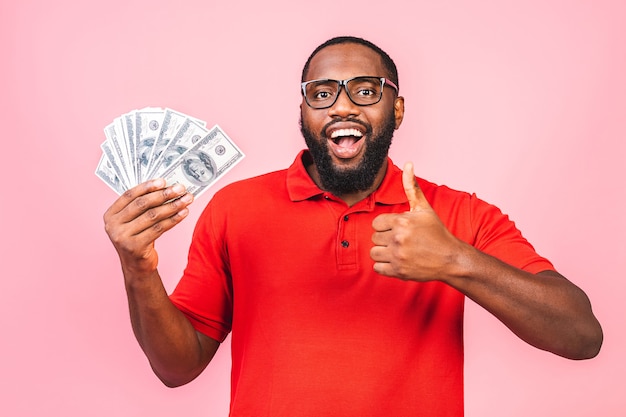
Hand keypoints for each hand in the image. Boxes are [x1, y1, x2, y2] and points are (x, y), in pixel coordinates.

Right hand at [103, 179, 192, 274]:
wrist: (136, 266)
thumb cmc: (138, 238)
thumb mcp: (135, 221)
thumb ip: (143, 206)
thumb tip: (166, 187)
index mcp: (110, 215)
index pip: (130, 195)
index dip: (147, 186)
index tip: (164, 181)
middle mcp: (112, 225)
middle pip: (142, 204)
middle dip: (164, 195)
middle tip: (180, 188)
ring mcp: (122, 237)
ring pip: (152, 216)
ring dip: (172, 206)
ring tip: (186, 200)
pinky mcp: (135, 247)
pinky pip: (159, 229)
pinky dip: (173, 219)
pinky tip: (183, 213)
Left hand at [370, 162, 465, 280]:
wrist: (451, 259)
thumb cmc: (436, 232)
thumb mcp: (424, 208)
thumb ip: (412, 187)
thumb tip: (409, 163)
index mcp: (402, 221)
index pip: (376, 223)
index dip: (386, 226)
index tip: (398, 229)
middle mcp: (398, 238)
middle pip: (375, 238)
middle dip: (386, 239)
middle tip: (401, 241)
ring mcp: (398, 256)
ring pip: (374, 253)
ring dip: (383, 253)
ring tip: (398, 251)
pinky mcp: (399, 271)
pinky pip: (377, 268)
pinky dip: (384, 266)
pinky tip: (397, 261)